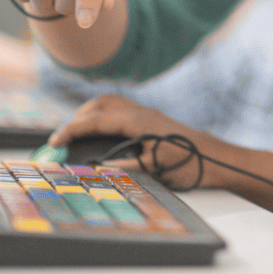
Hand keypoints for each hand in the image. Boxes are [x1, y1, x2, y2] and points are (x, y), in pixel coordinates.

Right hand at [49, 94, 219, 189]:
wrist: (217, 158)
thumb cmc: (191, 164)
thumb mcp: (157, 169)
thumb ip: (126, 166)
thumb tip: (97, 168)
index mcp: (138, 121)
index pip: (97, 120)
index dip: (72, 129)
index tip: (55, 141)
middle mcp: (140, 112)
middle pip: (100, 104)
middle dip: (77, 118)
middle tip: (61, 138)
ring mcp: (146, 113)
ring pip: (109, 104)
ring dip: (89, 114)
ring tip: (75, 132)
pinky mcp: (150, 119)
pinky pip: (119, 109)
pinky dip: (102, 116)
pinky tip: (99, 132)